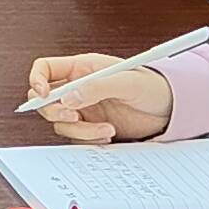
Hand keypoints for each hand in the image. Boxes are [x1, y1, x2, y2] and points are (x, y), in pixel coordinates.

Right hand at [23, 55, 171, 143]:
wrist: (170, 109)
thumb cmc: (152, 85)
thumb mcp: (126, 81)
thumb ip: (97, 87)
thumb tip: (69, 97)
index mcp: (82, 68)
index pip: (45, 68)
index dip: (37, 80)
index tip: (44, 95)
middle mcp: (78, 88)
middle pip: (45, 100)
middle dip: (56, 111)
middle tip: (76, 116)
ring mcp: (83, 109)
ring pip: (61, 123)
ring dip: (80, 130)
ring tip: (106, 129)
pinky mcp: (91, 127)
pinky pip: (76, 138)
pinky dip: (88, 140)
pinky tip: (108, 134)